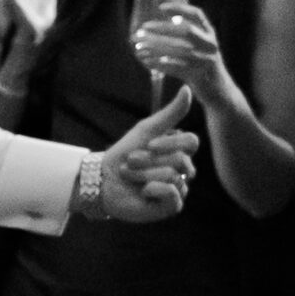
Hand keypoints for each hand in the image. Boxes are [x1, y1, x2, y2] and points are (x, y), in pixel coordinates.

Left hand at [98, 87, 198, 220]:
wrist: (102, 180)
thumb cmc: (123, 154)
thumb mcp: (146, 130)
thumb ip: (170, 113)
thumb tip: (188, 89)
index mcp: (179, 151)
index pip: (192, 142)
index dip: (170, 143)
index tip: (149, 144)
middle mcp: (183, 170)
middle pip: (180, 160)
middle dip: (148, 160)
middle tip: (130, 162)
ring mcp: (179, 188)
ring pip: (174, 177)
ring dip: (144, 175)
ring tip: (129, 176)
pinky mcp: (171, 206)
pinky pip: (174, 195)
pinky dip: (154, 189)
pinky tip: (142, 191)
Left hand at [129, 0, 231, 104]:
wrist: (220, 93)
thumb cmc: (204, 68)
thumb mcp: (201, 48)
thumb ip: (188, 37)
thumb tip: (159, 27)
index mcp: (210, 34)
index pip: (197, 15)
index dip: (180, 8)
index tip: (161, 8)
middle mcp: (210, 44)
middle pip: (186, 31)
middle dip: (162, 29)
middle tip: (142, 30)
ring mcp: (206, 60)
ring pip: (178, 50)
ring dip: (156, 48)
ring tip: (138, 48)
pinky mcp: (199, 75)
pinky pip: (176, 68)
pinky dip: (159, 64)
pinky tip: (146, 62)